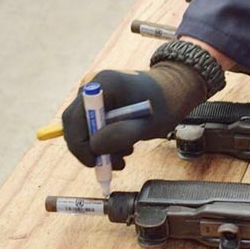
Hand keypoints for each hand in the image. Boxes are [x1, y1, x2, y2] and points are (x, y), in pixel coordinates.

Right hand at [62, 61, 208, 168]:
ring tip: (127, 152)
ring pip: (83, 129)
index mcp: (103, 84)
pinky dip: (105, 141)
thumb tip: (94, 146)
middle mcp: (92, 86)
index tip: (97, 163)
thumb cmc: (166, 104)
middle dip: (91, 149)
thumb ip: (122, 134)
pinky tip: (124, 146)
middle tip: (114, 163)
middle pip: (75, 125)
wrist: (174, 89)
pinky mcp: (99, 103)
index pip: (75, 120)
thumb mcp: (149, 123)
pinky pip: (92, 126)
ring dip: (101, 147)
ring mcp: (94, 94)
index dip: (80, 146)